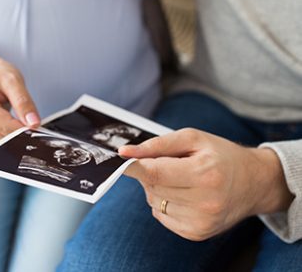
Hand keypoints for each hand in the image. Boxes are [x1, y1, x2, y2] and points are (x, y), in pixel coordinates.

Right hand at [0, 54, 40, 139]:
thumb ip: (24, 102)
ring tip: (25, 116)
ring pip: (4, 138)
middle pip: (5, 134)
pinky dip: (13, 130)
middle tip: (37, 121)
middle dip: (23, 131)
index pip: (5, 126)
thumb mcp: (13, 80)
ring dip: (18, 132)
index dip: (25, 130)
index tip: (40, 128)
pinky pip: (2, 135)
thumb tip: (34, 124)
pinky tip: (17, 120)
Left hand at [119, 128, 293, 240]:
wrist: (253, 182)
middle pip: (153, 187)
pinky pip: (161, 215)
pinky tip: (184, 193)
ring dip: (158, 188)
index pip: (156, 174)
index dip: (134, 167)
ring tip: (181, 178)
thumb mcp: (192, 138)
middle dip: (151, 172)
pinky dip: (165, 202)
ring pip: (154, 202)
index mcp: (205, 174)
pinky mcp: (196, 233)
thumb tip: (126, 153)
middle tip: (168, 163)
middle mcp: (204, 203)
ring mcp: (201, 222)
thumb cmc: (220, 154)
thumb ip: (157, 144)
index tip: (120, 160)